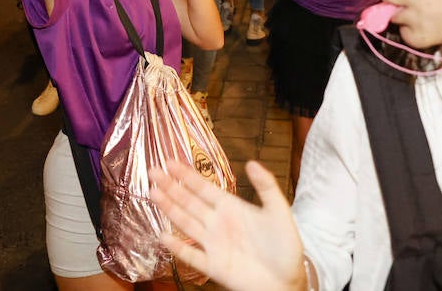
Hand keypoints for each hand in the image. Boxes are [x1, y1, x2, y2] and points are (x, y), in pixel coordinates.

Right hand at [152, 160, 308, 290]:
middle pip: (189, 202)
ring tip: (153, 193)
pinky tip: (163, 236)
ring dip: (170, 209)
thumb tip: (252, 162)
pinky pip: (191, 256)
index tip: (171, 161)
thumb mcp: (279, 211)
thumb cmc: (285, 246)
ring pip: (186, 223)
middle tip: (153, 172)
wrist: (288, 280)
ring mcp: (213, 244)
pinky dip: (177, 247)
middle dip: (171, 187)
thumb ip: (266, 187)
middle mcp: (218, 223)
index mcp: (231, 207)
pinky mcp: (213, 266)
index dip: (187, 175)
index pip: (204, 188)